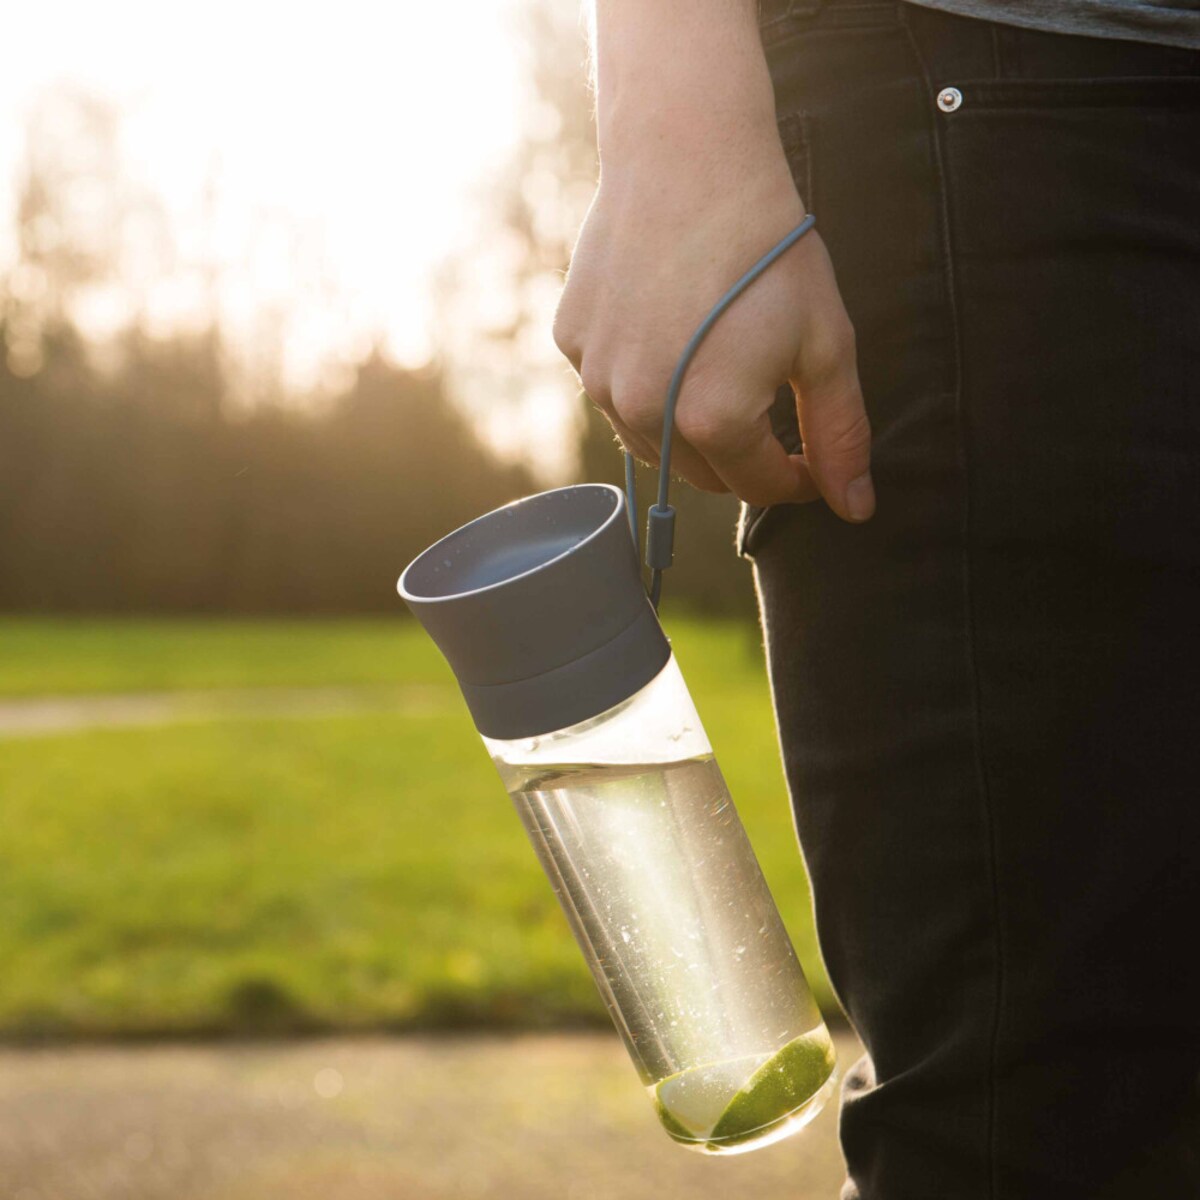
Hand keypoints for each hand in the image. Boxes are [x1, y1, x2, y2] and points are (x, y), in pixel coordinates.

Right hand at [553, 1, 872, 521]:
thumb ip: (839, 433)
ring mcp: (598, 378)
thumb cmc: (767, 245)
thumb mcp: (824, 342)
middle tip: (770, 408)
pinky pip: (613, 392)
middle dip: (745, 458)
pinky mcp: (573, 344)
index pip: (759, 487)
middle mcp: (644, 410)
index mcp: (712, 418)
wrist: (688, 154)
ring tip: (720, 370)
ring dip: (690, 429)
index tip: (812, 459)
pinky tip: (671, 336)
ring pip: (653, 442)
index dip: (797, 479)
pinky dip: (645, 385)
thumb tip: (855, 508)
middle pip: (703, 475)